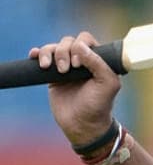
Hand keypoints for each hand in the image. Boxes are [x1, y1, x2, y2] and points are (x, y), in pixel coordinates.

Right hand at [29, 31, 121, 145]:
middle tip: (66, 70)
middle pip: (68, 41)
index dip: (80, 46)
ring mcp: (67, 67)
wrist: (82, 124)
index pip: (86, 40)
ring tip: (48, 67)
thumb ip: (98, 63)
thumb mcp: (107, 83)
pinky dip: (37, 54)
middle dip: (63, 52)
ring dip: (49, 53)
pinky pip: (42, 58)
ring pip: (54, 47)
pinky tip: (34, 57)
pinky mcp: (53, 76)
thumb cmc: (99, 104)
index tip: (78, 64)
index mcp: (98, 59)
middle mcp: (83, 60)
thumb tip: (79, 45)